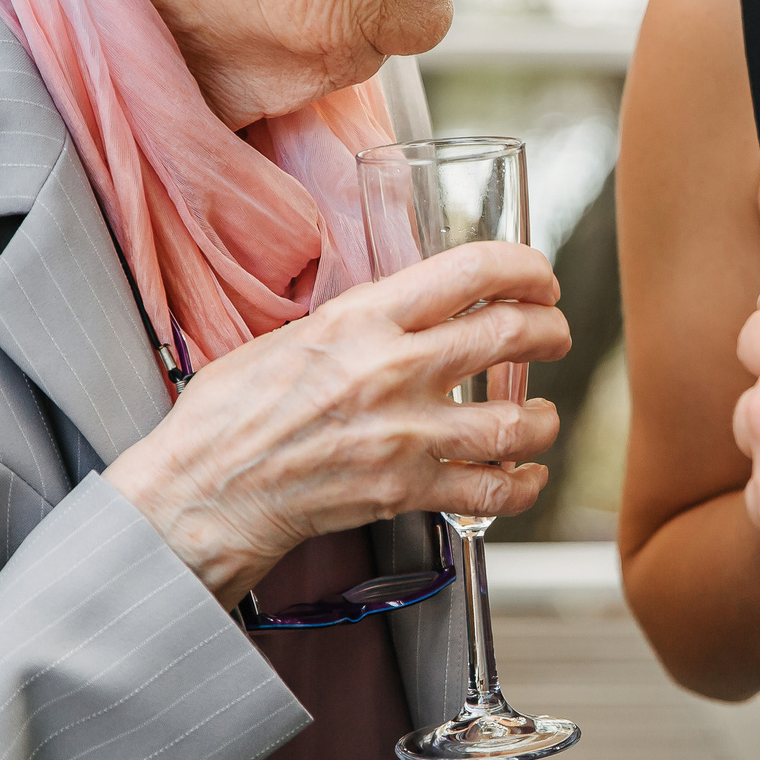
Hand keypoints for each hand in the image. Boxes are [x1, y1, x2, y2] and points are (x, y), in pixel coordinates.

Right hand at [106, 241, 569, 606]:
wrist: (204, 491)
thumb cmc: (229, 414)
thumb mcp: (292, 335)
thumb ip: (358, 321)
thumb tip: (407, 310)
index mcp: (362, 318)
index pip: (470, 271)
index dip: (523, 267)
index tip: (537, 277)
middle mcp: (392, 371)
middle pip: (509, 334)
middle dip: (549, 329)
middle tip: (554, 332)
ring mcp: (405, 436)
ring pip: (515, 419)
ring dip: (541, 415)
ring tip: (540, 413)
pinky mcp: (406, 492)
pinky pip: (492, 488)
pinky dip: (523, 483)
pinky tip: (525, 473)